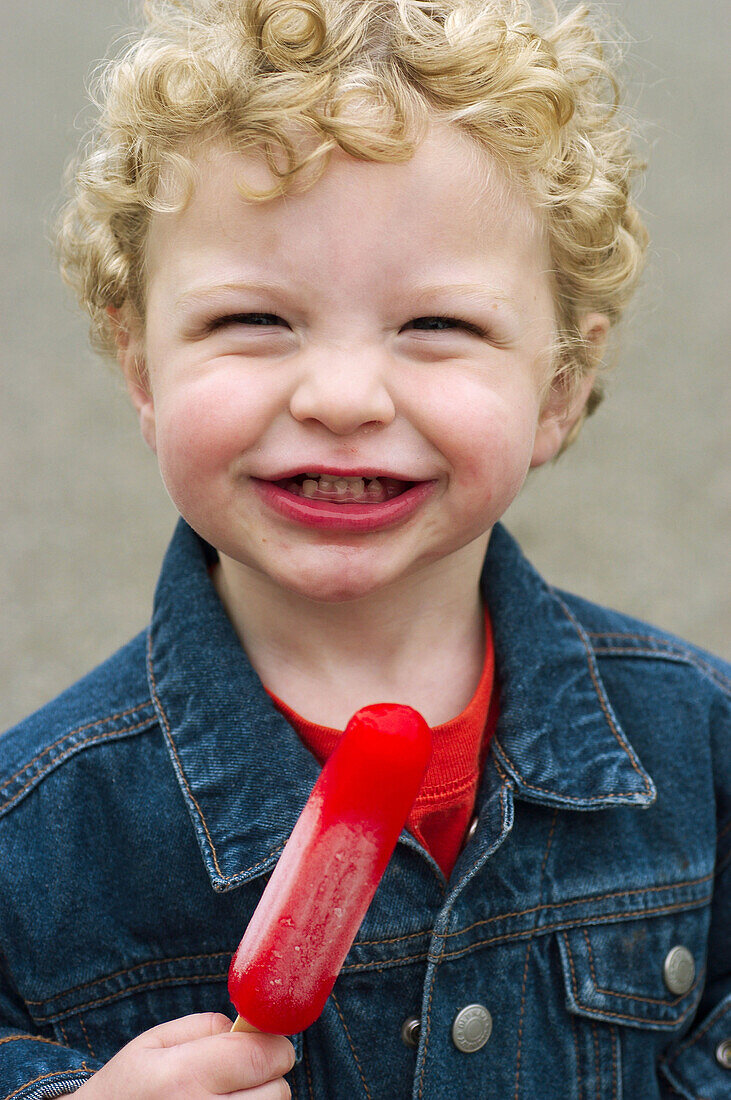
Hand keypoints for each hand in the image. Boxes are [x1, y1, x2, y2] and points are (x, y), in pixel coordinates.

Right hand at [75, 1012, 293, 1097]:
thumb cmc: (126, 1089)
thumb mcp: (152, 1044)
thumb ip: (206, 1027)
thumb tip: (250, 1029)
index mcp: (183, 1076)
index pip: (263, 1055)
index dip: (272, 1044)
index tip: (262, 1044)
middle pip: (277, 1092)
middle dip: (267, 1077)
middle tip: (240, 1076)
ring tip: (223, 1099)